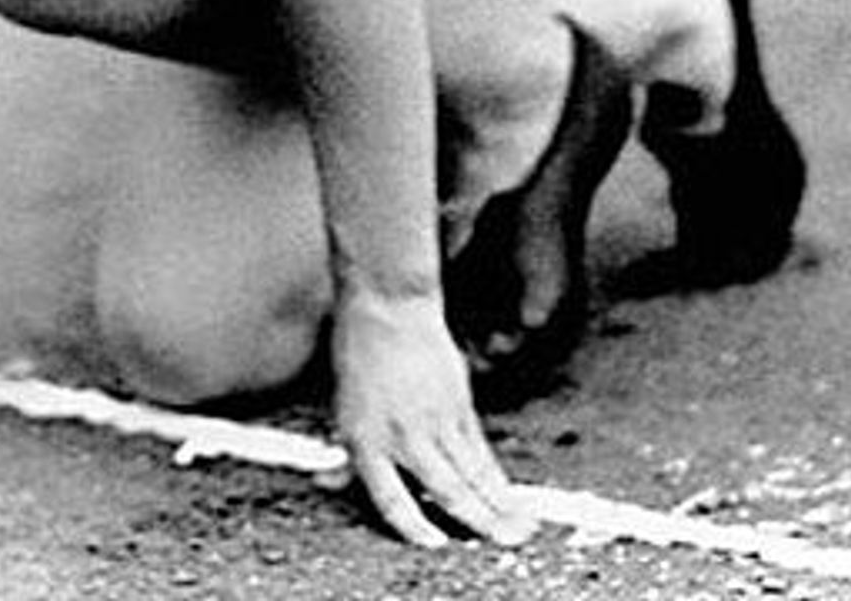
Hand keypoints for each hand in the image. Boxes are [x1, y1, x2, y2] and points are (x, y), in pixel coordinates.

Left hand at [333, 285, 536, 549]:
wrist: (389, 305)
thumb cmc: (360, 355)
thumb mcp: (343, 406)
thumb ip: (351, 452)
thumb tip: (331, 482)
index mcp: (366, 439)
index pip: (390, 497)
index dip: (413, 526)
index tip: (433, 545)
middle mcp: (403, 434)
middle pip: (446, 490)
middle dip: (477, 522)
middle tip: (502, 545)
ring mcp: (435, 418)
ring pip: (472, 471)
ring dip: (498, 504)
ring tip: (519, 529)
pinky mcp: (458, 402)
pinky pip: (479, 448)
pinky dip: (495, 474)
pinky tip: (508, 493)